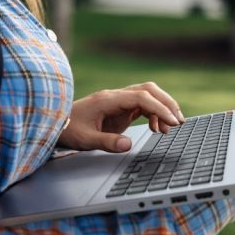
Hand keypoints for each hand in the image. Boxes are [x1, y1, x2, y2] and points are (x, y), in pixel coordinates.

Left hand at [57, 82, 184, 152]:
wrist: (55, 123)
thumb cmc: (68, 129)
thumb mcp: (86, 140)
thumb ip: (107, 142)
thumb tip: (128, 145)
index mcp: (107, 100)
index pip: (140, 97)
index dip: (158, 108)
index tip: (172, 122)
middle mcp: (114, 96)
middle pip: (147, 90)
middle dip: (166, 103)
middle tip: (179, 121)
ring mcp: (117, 101)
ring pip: (146, 95)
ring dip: (162, 108)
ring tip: (171, 127)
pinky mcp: (119, 108)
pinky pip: (141, 105)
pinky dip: (154, 114)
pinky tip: (158, 128)